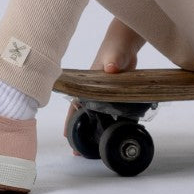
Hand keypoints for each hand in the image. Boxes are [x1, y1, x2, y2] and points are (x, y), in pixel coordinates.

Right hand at [64, 26, 140, 154]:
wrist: (127, 42)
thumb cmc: (115, 47)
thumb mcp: (113, 55)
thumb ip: (112, 60)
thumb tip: (110, 68)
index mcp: (90, 84)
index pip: (76, 103)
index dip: (70, 119)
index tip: (67, 136)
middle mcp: (96, 90)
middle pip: (86, 113)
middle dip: (83, 130)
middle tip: (80, 151)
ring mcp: (107, 92)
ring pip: (101, 114)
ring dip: (99, 128)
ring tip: (98, 147)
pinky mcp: (118, 92)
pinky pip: (115, 110)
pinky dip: (116, 120)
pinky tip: (121, 131)